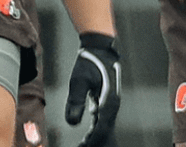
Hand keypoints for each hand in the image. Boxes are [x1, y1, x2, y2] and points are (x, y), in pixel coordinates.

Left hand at [64, 32, 120, 146]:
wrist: (100, 47)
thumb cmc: (90, 61)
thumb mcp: (78, 81)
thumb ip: (75, 102)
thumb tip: (72, 122)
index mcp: (109, 102)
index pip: (103, 129)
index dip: (93, 141)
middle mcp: (113, 104)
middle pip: (107, 131)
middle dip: (97, 142)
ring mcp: (111, 102)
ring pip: (106, 126)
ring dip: (96, 137)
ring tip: (84, 144)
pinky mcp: (107, 99)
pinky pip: (104, 119)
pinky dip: (96, 129)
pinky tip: (88, 133)